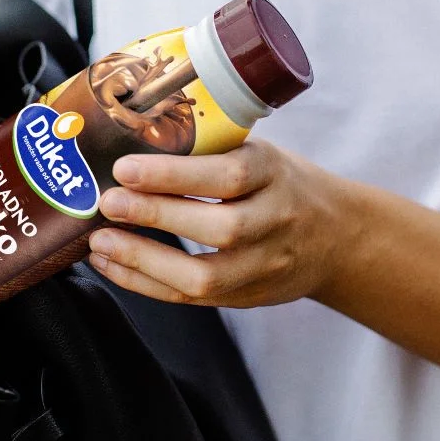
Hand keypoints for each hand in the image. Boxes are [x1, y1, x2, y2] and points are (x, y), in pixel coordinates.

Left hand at [85, 139, 359, 307]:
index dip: (173, 175)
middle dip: (155, 216)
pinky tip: (114, 265)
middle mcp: (275, 221)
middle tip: (108, 202)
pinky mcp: (248, 298)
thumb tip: (131, 141)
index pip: (228, 176)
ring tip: (101, 242)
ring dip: (144, 260)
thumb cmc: (283, 184)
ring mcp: (265, 266)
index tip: (125, 168)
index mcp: (275, 174)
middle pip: (219, 228)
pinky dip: (146, 284)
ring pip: (204, 276)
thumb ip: (211, 154)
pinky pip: (193, 299)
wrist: (338, 237)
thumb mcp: (262, 154)